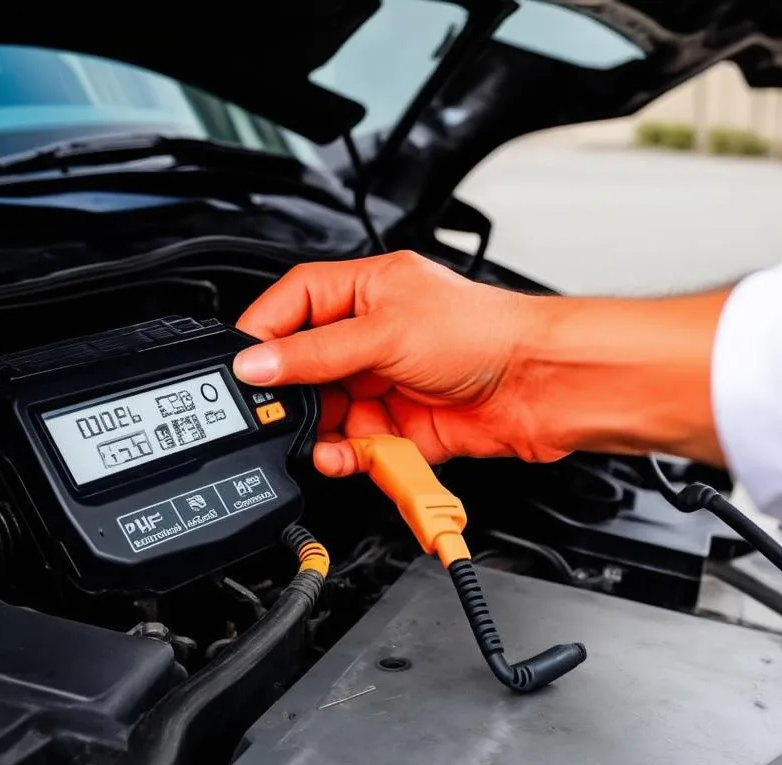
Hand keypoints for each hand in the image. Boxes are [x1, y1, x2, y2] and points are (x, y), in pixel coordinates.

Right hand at [233, 250, 727, 474]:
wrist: (541, 386)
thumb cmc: (485, 334)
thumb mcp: (384, 332)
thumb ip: (315, 354)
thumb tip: (257, 363)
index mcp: (367, 291)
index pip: (295, 303)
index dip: (263, 332)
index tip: (240, 366)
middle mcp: (374, 336)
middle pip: (307, 367)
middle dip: (290, 394)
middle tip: (272, 413)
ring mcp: (388, 384)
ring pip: (331, 413)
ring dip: (317, 431)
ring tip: (311, 440)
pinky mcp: (404, 429)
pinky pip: (359, 446)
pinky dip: (346, 455)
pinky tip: (341, 456)